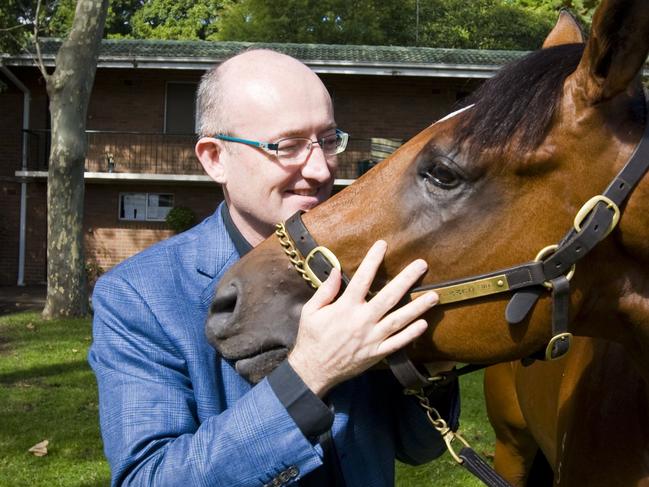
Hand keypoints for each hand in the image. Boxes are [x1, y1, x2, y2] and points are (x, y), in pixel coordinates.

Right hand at [287, 240, 437, 396]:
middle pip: (389, 296)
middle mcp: (362, 321)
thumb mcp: (310, 311)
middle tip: (422, 264)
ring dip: (418, 307)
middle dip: (407, 279)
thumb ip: (325, 290)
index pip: (362, 279)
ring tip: (434, 296)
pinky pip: (397, 343)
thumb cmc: (311, 338)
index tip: (383, 245)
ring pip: (399, 320)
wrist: (313, 370)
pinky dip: (411, 334)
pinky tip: (424, 324)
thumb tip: (336, 270)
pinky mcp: (376, 354)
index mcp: (345, 307)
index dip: (373, 260)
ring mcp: (372, 338)